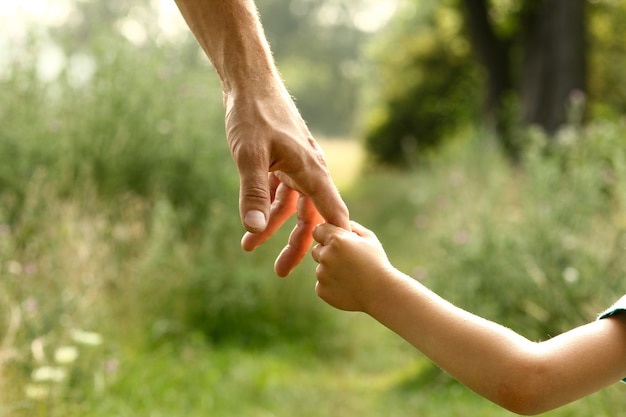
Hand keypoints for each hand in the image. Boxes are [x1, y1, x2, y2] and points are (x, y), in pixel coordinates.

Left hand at [225, 88, 349, 276]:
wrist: (249, 83)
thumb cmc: (253, 115)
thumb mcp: (249, 155)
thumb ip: (253, 193)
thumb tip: (254, 229)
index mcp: (311, 170)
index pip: (331, 213)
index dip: (335, 240)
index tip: (335, 265)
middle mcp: (309, 170)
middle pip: (310, 216)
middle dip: (297, 245)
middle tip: (281, 272)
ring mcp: (296, 166)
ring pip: (291, 206)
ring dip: (272, 227)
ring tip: (249, 247)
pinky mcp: (283, 162)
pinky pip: (279, 192)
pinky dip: (265, 207)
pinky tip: (250, 219)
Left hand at [312, 221, 391, 311]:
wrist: (381, 293)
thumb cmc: (376, 263)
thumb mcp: (369, 238)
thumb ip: (351, 227)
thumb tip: (338, 224)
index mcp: (336, 239)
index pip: (318, 230)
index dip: (327, 235)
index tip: (336, 241)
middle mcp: (325, 255)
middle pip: (317, 250)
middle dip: (328, 253)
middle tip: (347, 261)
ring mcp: (322, 274)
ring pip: (321, 268)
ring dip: (331, 270)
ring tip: (351, 276)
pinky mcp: (321, 290)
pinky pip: (322, 283)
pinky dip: (331, 284)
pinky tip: (348, 286)